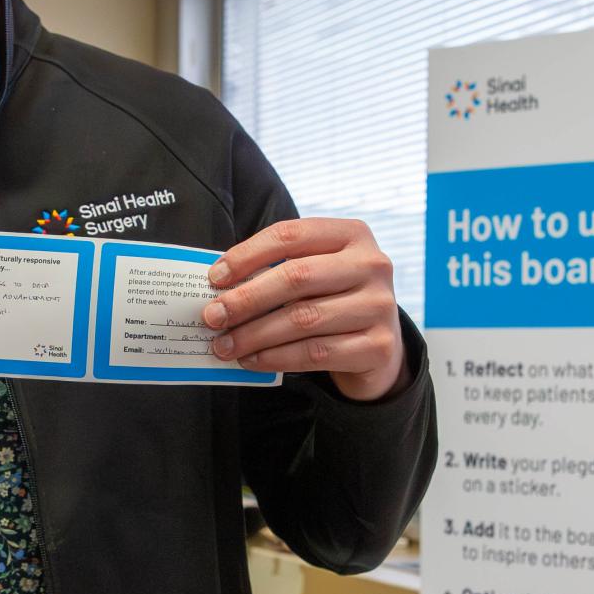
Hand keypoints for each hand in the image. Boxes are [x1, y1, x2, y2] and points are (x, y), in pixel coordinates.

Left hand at [202, 217, 406, 400]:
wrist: (380, 346)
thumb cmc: (335, 300)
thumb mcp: (316, 273)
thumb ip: (278, 271)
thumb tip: (220, 288)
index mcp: (352, 234)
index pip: (291, 235)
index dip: (248, 254)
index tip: (215, 278)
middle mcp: (372, 265)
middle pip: (296, 277)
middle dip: (246, 299)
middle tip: (213, 316)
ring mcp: (379, 306)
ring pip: (303, 319)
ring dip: (254, 334)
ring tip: (224, 345)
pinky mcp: (377, 346)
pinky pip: (315, 353)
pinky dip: (275, 357)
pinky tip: (252, 359)